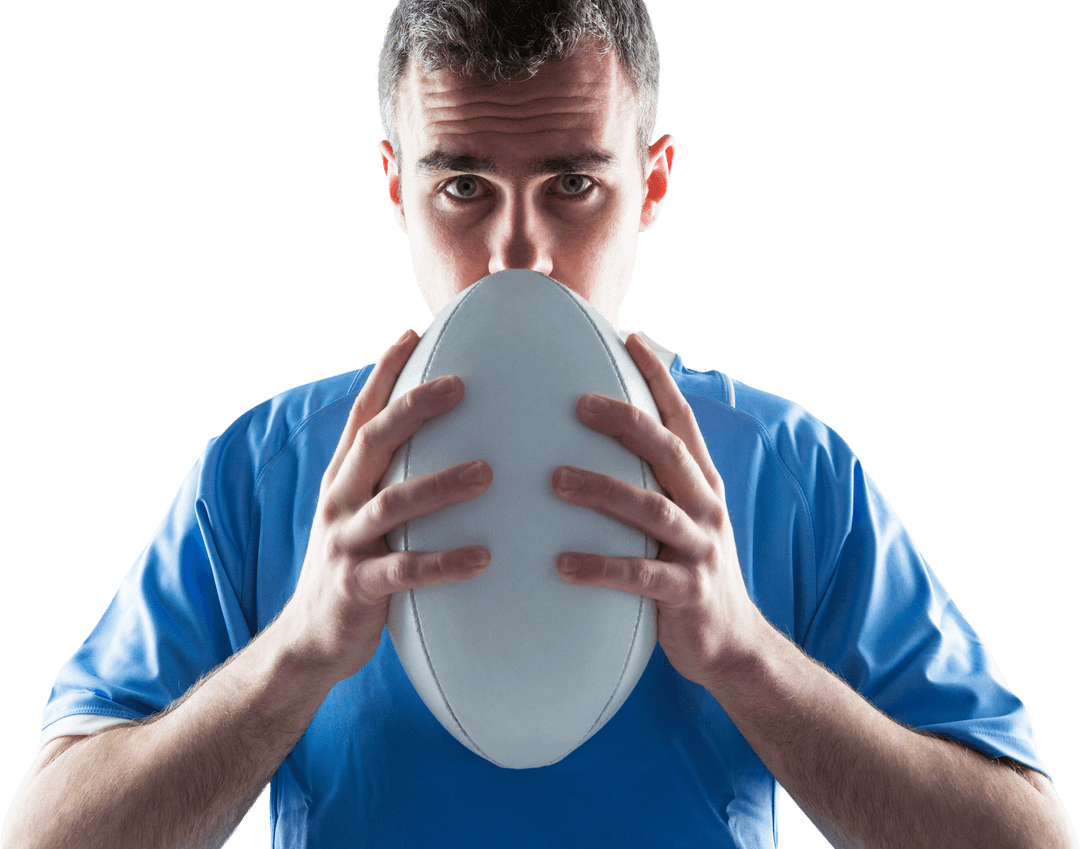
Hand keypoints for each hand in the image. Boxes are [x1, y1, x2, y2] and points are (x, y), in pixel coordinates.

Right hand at [280, 330, 492, 682]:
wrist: (309, 639)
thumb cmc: (355, 567)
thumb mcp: (362, 514)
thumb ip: (391, 478)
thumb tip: (449, 440)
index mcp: (343, 479)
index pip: (361, 413)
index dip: (384, 373)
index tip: (413, 334)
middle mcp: (338, 501)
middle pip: (372, 442)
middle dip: (414, 408)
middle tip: (461, 386)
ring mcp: (344, 543)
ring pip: (391, 504)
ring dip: (440, 484)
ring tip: (487, 472)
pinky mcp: (357, 587)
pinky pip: (404, 571)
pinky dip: (444, 562)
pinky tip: (484, 557)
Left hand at [551, 332, 764, 690]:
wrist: (732, 642)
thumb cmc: (688, 570)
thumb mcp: (680, 516)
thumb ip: (651, 480)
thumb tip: (598, 438)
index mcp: (701, 483)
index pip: (681, 418)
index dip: (658, 377)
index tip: (630, 338)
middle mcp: (706, 506)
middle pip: (667, 453)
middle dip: (626, 422)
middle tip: (577, 404)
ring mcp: (700, 549)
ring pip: (652, 510)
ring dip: (603, 491)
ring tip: (556, 481)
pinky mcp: (687, 593)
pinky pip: (640, 576)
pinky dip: (600, 567)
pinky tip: (560, 563)